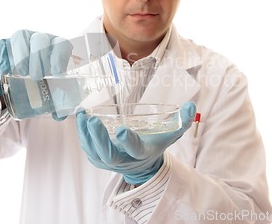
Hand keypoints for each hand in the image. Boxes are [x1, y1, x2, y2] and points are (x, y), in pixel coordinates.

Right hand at [0, 30, 72, 119]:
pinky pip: (0, 44)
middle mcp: (41, 40)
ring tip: (21, 72)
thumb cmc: (47, 82)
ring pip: (20, 36)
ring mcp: (22, 41)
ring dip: (21, 53)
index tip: (56, 72)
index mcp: (57, 48)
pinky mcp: (5, 46)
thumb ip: (61, 102)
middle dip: (38, 57)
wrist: (26, 80)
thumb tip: (60, 115)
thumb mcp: (56, 91)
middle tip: (36, 76)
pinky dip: (0, 55)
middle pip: (40, 39)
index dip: (59, 56)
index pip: (61, 44)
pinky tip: (3, 69)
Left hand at [76, 101, 195, 184]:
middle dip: (99, 139)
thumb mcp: (170, 134)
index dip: (128, 142)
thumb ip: (182, 121)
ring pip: (94, 152)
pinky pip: (88, 150)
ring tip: (82, 116)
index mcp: (142, 153)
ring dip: (86, 135)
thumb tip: (191, 106)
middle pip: (108, 155)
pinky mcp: (98, 160)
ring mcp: (109, 162)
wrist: (142, 165)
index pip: (135, 150)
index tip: (121, 130)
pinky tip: (80, 118)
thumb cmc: (155, 144)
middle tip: (92, 120)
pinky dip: (82, 135)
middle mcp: (124, 161)